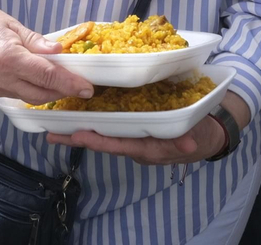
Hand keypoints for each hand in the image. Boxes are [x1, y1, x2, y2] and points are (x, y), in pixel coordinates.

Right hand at [0, 1, 92, 104]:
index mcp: (8, 57)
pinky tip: (34, 81)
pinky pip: (13, 95)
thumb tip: (59, 51)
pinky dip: (27, 90)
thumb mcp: (12, 25)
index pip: (46, 76)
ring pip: (27, 98)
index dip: (69, 83)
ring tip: (59, 83)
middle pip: (40, 93)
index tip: (85, 88)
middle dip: (62, 91)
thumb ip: (36, 41)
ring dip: (46, 92)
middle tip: (78, 86)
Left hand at [46, 113, 226, 165]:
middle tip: (51, 134)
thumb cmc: (201, 133)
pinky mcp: (134, 130)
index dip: (99, 141)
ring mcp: (134, 140)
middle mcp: (137, 146)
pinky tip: (79, 113)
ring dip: (80, 131)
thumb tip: (190, 144)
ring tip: (56, 125)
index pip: (119, 145)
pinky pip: (111, 129)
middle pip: (103, 143)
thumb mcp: (198, 136)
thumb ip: (191, 139)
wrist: (209, 136)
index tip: (78, 136)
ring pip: (104, 136)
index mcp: (149, 148)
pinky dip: (94, 123)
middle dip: (78, 139)